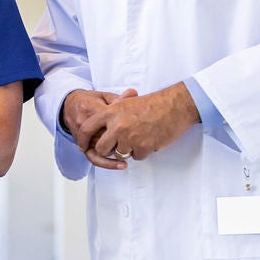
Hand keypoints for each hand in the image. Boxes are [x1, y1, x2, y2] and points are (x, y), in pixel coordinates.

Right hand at [62, 88, 134, 169]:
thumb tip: (134, 93)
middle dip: (122, 142)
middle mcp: (86, 123)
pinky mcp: (81, 143)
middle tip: (136, 145)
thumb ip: (119, 98)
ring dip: (116, 155)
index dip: (125, 125)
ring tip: (127, 159)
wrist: (69, 106)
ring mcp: (83, 135)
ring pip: (101, 148)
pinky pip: (93, 156)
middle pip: (106, 136)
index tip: (137, 128)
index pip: (111, 120)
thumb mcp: (104, 96)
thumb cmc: (88, 101)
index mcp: (93, 109)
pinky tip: (118, 165)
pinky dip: (105, 163)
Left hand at [78, 83, 199, 168]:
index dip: (83, 139)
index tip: (83, 145)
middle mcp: (117, 126)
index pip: (87, 129)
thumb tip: (96, 126)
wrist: (176, 105)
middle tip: (116, 145)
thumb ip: (110, 114)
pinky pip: (136, 157)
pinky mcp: (144, 147)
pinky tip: (149, 139)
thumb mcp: (126, 103)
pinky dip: (142, 151)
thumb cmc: (153, 103)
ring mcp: (130, 138)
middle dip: (107, 150)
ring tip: (139, 136)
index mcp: (110, 112)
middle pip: (101, 148)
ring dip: (128, 149)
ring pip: (119, 154)